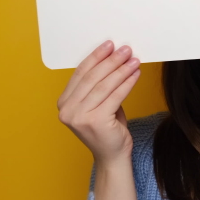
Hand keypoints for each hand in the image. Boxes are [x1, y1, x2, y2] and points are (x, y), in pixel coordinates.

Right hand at [57, 40, 141, 165]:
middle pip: (92, 78)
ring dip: (121, 70)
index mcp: (64, 103)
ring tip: (134, 60)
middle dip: (110, 61)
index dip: (96, 57)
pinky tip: (136, 74)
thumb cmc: (107, 127)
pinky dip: (127, 83)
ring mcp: (79, 117)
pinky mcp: (95, 121)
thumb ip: (98, 86)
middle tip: (125, 49)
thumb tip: (114, 57)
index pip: (80, 74)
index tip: (109, 44)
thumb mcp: (98, 104)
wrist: (112, 154)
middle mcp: (67, 110)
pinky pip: (115, 96)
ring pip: (104, 86)